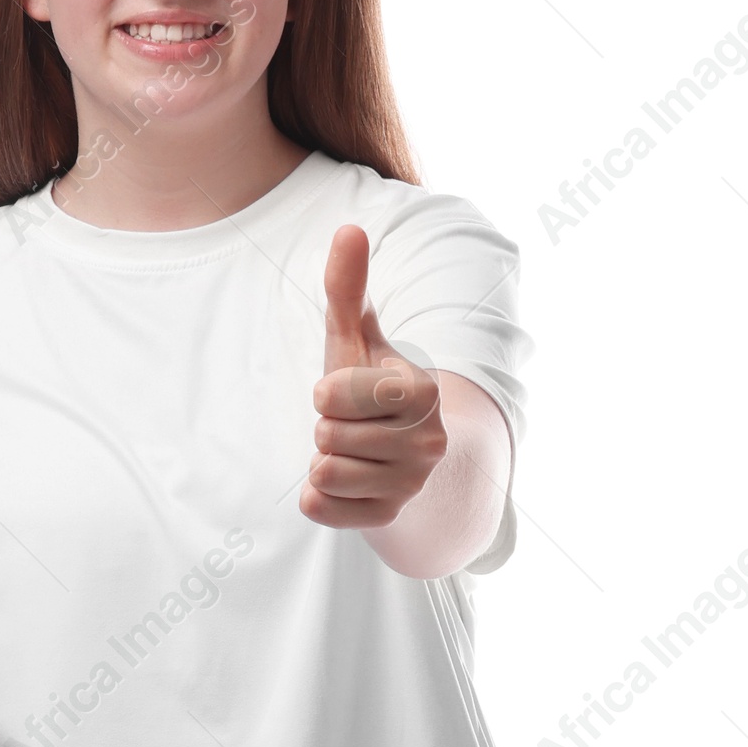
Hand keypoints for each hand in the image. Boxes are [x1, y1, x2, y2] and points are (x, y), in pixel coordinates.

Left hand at [300, 225, 445, 529]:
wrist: (392, 451)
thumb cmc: (367, 386)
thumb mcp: (354, 338)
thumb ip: (347, 288)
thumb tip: (349, 229)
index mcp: (423, 390)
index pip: (336, 396)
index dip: (327, 393)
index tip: (344, 394)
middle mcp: (428, 440)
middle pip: (327, 435)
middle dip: (325, 426)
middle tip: (350, 425)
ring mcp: (411, 483)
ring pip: (325, 471)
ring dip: (323, 459)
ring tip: (350, 451)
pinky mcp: (387, 517)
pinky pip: (322, 508)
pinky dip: (319, 495)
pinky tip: (342, 481)